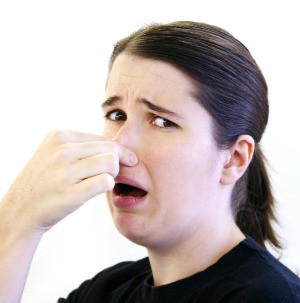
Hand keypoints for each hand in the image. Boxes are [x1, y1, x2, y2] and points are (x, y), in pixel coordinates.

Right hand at [1, 130, 137, 232]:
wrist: (20, 210)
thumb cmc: (46, 181)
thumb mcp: (56, 153)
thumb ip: (83, 146)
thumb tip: (120, 148)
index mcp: (59, 136)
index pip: (103, 139)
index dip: (117, 152)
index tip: (122, 162)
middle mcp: (61, 150)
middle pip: (111, 149)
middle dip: (118, 162)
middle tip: (111, 174)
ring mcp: (64, 172)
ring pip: (111, 163)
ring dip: (113, 174)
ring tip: (102, 181)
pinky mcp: (70, 193)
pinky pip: (106, 182)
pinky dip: (108, 186)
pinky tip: (97, 190)